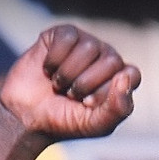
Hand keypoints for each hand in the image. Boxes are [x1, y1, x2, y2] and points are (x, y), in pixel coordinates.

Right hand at [0, 24, 140, 141]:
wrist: (26, 115)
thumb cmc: (64, 121)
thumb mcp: (95, 125)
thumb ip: (118, 108)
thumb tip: (125, 77)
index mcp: (120, 81)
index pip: (131, 75)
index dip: (108, 91)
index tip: (89, 104)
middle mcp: (107, 58)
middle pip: (111, 60)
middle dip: (85, 84)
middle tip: (71, 95)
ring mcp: (86, 44)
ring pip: (88, 47)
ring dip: (67, 73)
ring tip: (59, 84)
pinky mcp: (64, 34)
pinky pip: (67, 39)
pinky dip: (54, 59)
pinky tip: (48, 69)